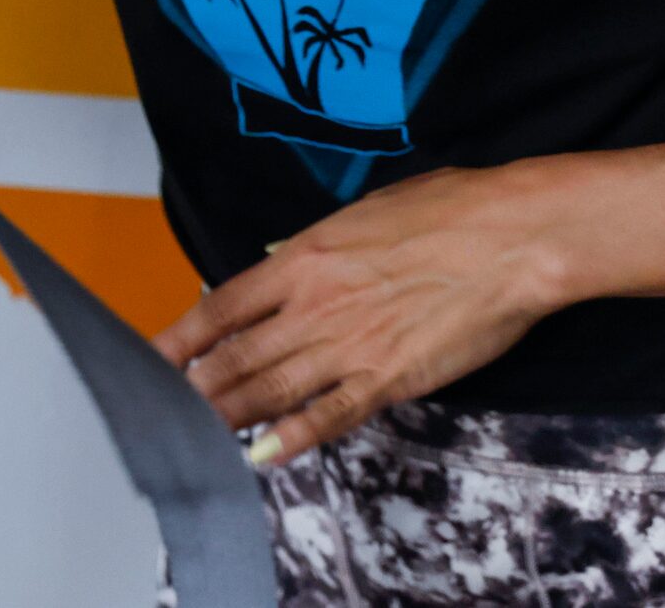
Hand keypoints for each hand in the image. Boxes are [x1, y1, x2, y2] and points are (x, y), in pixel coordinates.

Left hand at [153, 160, 580, 467]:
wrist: (513, 236)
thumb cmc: (448, 211)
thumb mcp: (363, 212)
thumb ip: (312, 244)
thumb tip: (275, 258)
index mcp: (303, 259)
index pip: (221, 305)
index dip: (180, 337)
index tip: (150, 356)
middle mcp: (314, 305)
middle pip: (235, 355)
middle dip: (193, 386)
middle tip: (157, 409)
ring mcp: (350, 345)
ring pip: (271, 388)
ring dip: (228, 414)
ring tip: (190, 434)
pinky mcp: (390, 377)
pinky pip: (332, 414)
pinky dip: (294, 437)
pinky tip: (262, 453)